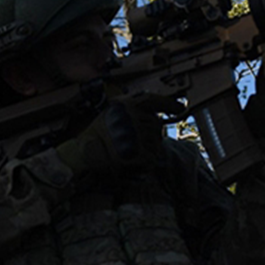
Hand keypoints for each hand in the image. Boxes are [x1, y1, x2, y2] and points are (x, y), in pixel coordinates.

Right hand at [56, 91, 184, 175]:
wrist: (84, 154)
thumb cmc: (95, 136)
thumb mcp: (111, 113)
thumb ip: (132, 110)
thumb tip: (157, 112)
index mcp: (125, 105)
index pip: (153, 100)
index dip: (169, 104)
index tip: (180, 108)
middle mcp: (132, 117)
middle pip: (156, 125)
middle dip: (151, 134)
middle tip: (135, 142)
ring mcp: (136, 135)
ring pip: (156, 142)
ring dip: (148, 149)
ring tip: (128, 151)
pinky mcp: (139, 153)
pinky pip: (152, 158)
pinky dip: (146, 163)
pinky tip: (133, 162)